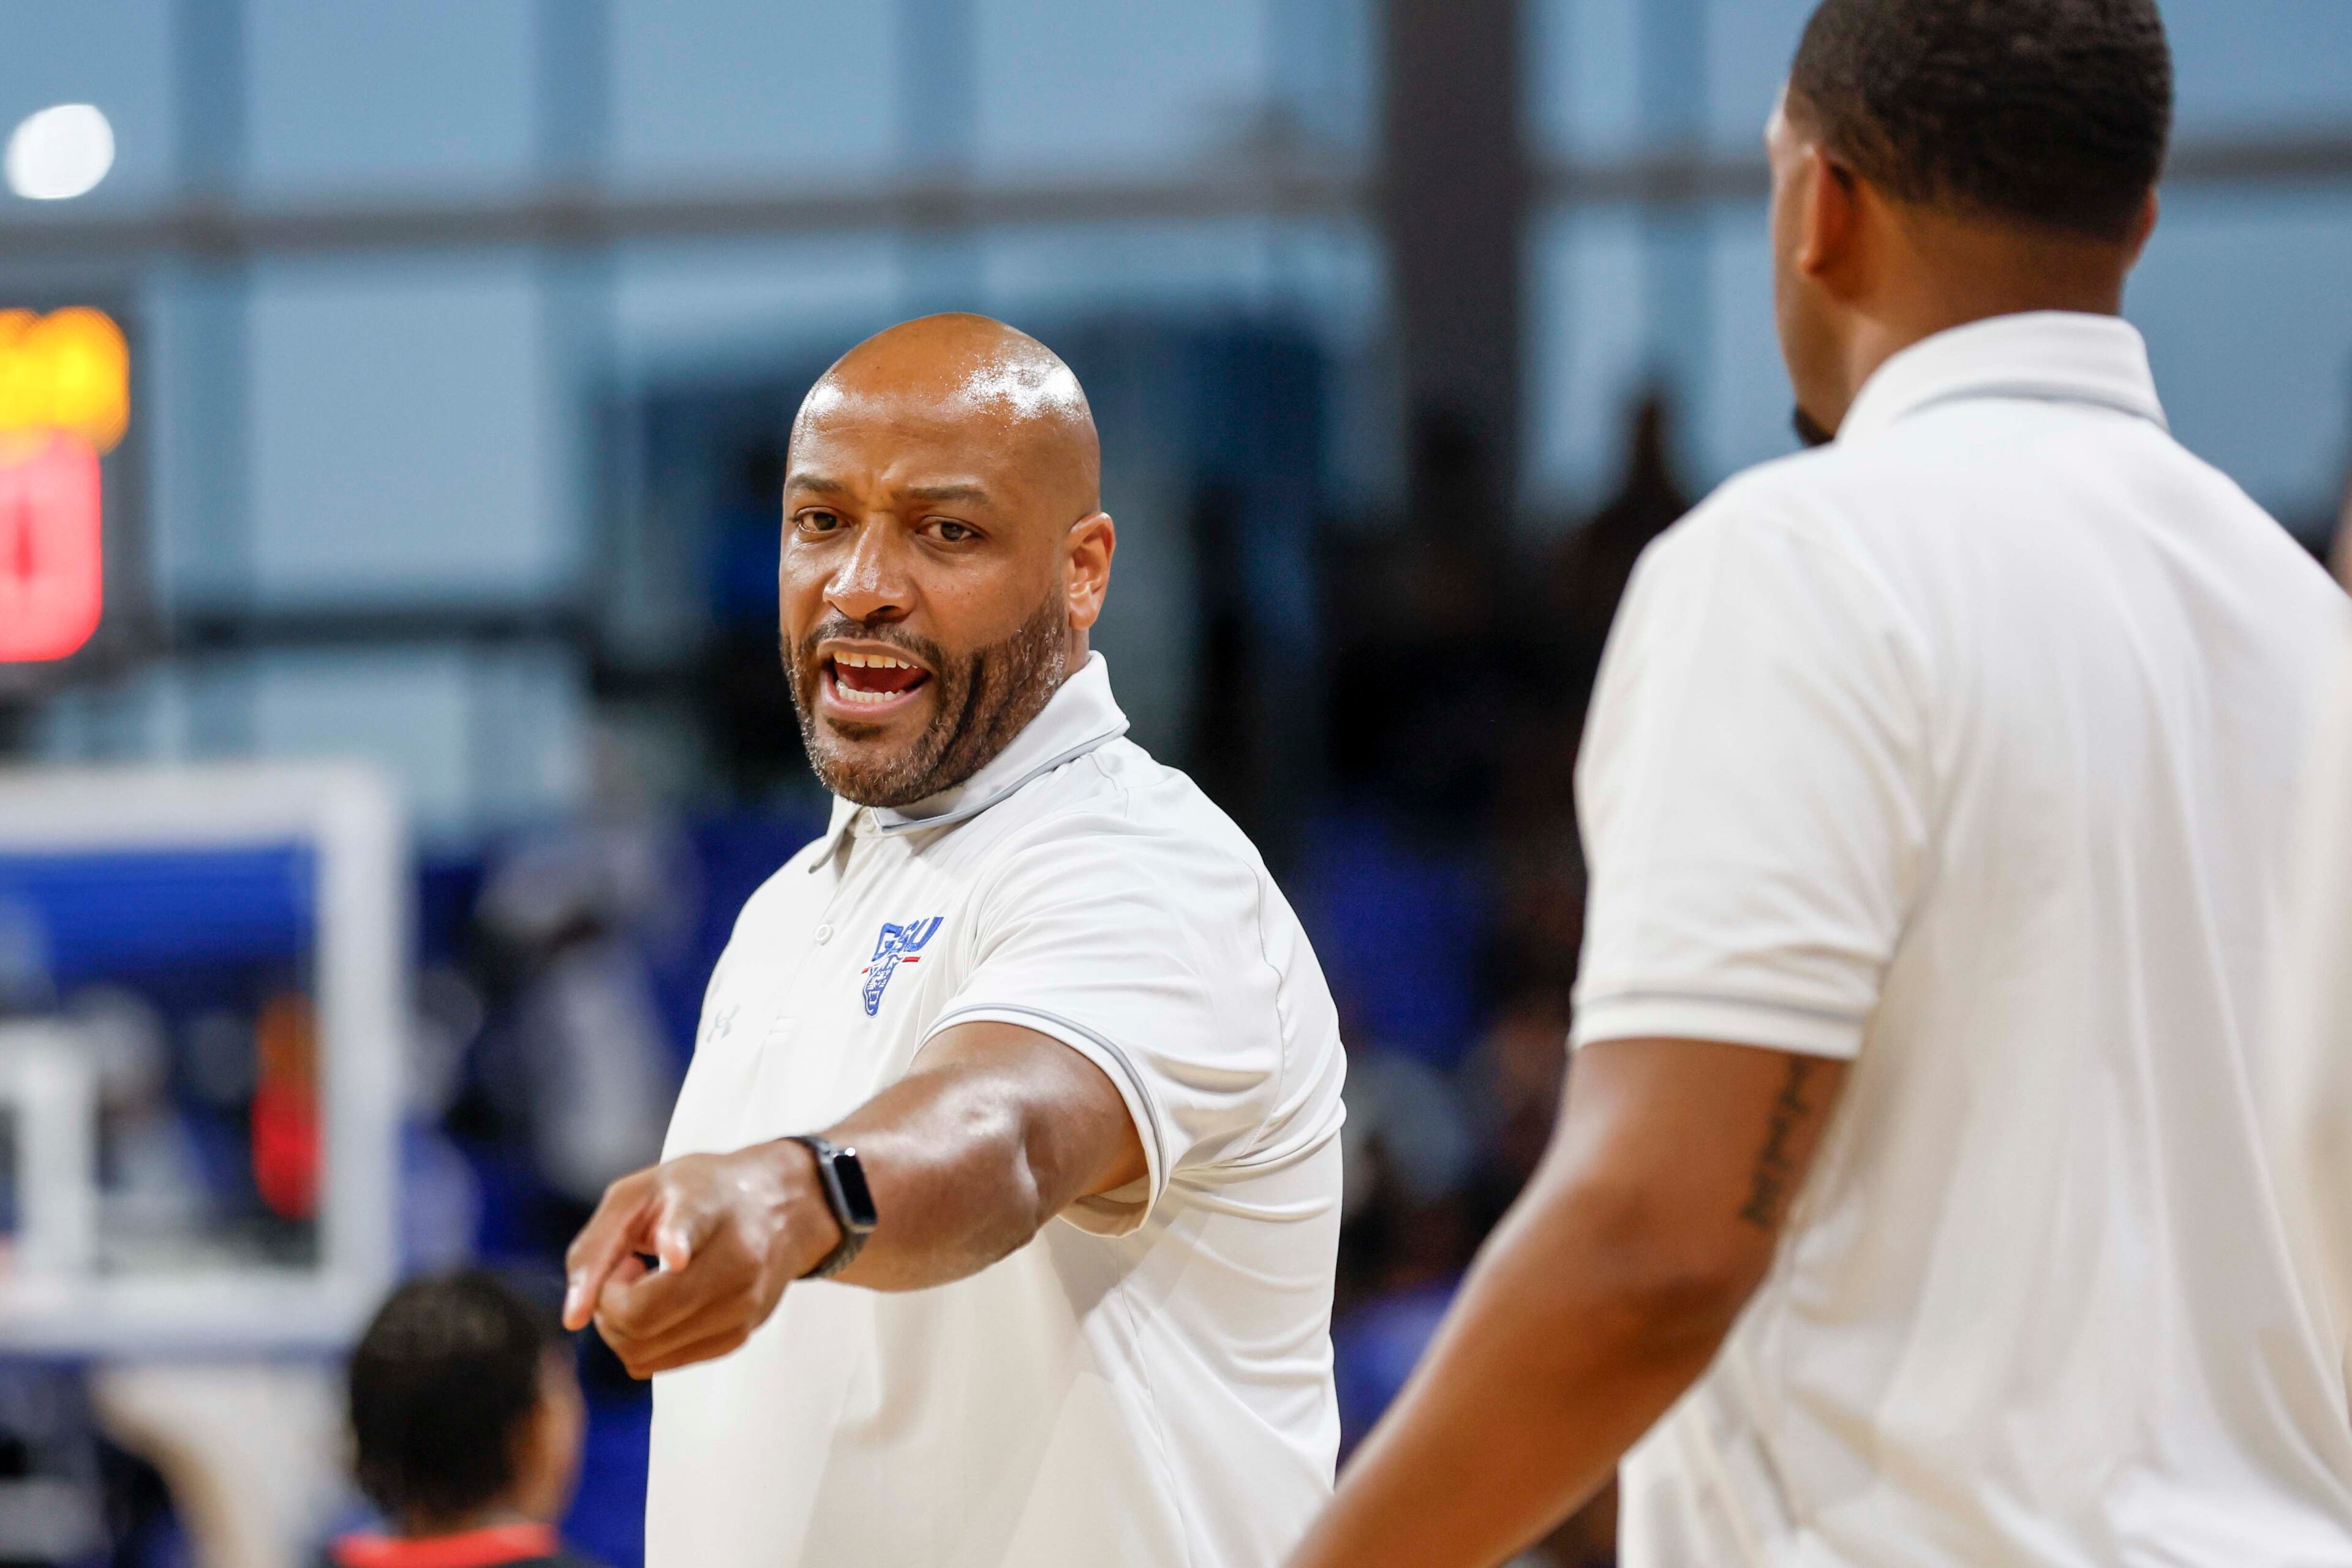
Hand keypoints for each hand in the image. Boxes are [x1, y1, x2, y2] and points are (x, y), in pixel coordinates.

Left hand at [561, 1141, 842, 1376]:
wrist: (779, 1207)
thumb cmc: (699, 1194)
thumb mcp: (637, 1193)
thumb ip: (594, 1249)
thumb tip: (573, 1319)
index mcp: (708, 1208)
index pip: (690, 1228)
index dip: (676, 1241)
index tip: (675, 1253)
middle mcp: (736, 1262)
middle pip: (639, 1317)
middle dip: (606, 1302)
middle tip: (625, 1266)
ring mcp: (743, 1306)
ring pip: (642, 1352)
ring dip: (621, 1324)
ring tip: (645, 1282)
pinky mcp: (740, 1337)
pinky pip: (658, 1364)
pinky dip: (643, 1340)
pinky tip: (664, 1303)